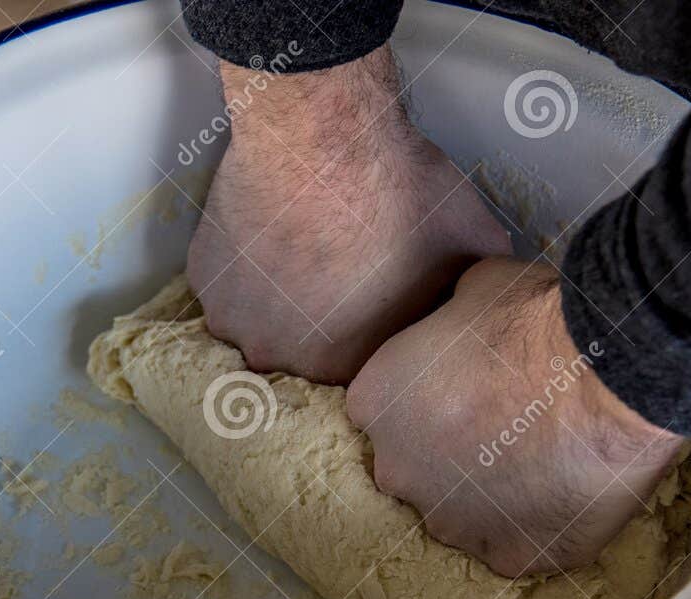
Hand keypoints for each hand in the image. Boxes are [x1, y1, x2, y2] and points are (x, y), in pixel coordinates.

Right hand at [187, 50, 510, 383]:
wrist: (323, 133)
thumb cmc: (398, 192)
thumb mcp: (471, 245)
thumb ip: (472, 292)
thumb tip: (486, 309)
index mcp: (345, 368)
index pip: (355, 373)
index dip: (368, 337)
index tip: (377, 301)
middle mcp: (281, 359)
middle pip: (300, 354)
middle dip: (319, 323)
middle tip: (340, 272)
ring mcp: (234, 320)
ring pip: (258, 321)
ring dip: (277, 299)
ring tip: (305, 251)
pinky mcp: (204, 278)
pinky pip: (228, 284)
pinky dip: (247, 265)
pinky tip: (274, 233)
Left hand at [346, 258, 685, 576]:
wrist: (606, 372)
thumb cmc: (535, 318)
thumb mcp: (473, 288)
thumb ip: (448, 319)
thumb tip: (458, 319)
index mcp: (374, 405)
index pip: (387, 412)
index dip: (431, 402)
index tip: (469, 390)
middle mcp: (396, 473)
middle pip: (417, 468)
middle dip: (452, 453)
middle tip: (510, 425)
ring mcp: (451, 523)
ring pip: (463, 514)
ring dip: (494, 495)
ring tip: (547, 460)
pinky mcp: (510, 556)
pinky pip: (518, 546)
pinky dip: (540, 527)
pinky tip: (570, 496)